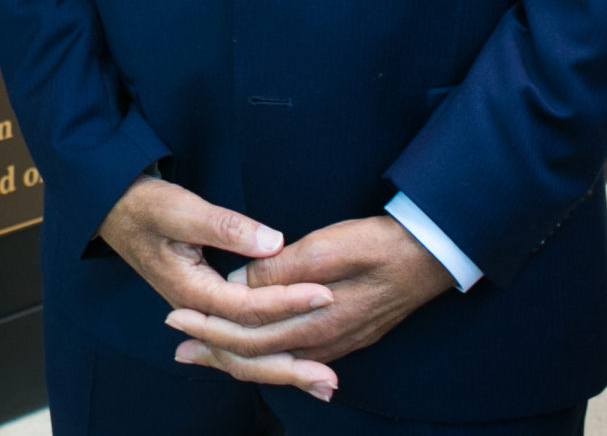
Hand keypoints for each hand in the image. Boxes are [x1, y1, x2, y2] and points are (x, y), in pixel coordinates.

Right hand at [97, 179, 336, 390]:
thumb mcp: (181, 208)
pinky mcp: (206, 308)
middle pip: (245, 349)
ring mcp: (199, 313)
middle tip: (330, 379)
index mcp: (188, 289)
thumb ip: (227, 226)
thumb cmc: (146, 205)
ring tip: (322, 384)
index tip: (324, 294)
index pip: (246, 308)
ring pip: (243, 352)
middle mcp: (193, 311)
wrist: (113, 208)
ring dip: (282, 369)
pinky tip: (293, 367)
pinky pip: (239, 341)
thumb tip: (274, 243)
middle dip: (289, 365)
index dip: (287, 302)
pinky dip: (267, 356)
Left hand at [167, 214, 455, 396]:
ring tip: (202, 353)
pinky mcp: (345, 337)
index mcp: (314, 322)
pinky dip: (266, 358)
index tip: (176, 319)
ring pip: (274, 361)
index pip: (247, 337)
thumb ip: (281, 271)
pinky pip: (295, 356)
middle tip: (178, 346)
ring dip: (236, 358)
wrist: (431, 255)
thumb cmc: (378, 245)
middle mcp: (322, 342)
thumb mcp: (328, 248)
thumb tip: (239, 284)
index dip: (208, 330)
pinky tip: (255, 354)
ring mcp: (335, 343)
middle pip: (256, 357)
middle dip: (214, 352)